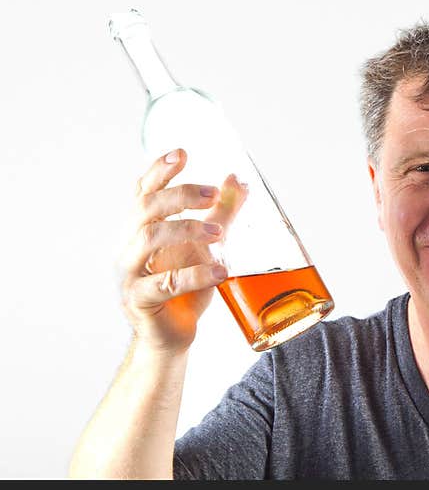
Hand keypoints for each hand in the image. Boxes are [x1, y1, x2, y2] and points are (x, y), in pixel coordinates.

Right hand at [119, 148, 247, 352]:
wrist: (171, 337)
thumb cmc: (185, 289)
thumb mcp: (206, 246)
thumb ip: (220, 214)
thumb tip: (238, 180)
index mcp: (142, 228)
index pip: (144, 190)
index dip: (159, 170)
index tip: (182, 153)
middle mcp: (130, 246)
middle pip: (145, 207)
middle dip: (179, 195)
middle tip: (212, 193)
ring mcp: (130, 274)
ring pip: (148, 238)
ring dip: (186, 229)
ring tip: (219, 233)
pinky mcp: (139, 301)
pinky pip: (163, 283)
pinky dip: (195, 274)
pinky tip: (220, 270)